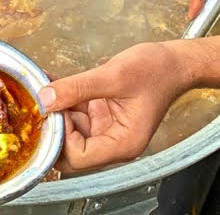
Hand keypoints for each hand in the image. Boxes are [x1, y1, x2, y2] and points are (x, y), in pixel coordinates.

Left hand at [38, 42, 188, 171]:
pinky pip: (75, 112)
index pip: (79, 157)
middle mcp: (113, 142)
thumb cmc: (157, 71)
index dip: (62, 137)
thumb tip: (45, 98)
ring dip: (55, 109)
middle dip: (55, 126)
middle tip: (44, 100)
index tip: (55, 110)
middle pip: (71, 150)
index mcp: (123, 144)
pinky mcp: (101, 114)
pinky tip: (52, 81)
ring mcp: (106, 128)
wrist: (175, 62)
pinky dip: (62, 98)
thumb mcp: (114, 76)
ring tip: (44, 85)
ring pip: (69, 130)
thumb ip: (77, 87)